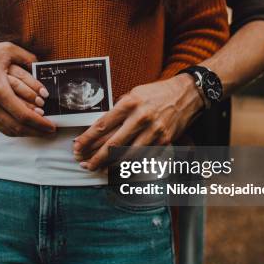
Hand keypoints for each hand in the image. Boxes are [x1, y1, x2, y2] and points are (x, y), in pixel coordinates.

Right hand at [0, 41, 55, 136]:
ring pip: (8, 130)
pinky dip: (14, 128)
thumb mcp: (6, 49)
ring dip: (26, 132)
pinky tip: (24, 125)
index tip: (52, 125)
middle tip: (49, 130)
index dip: (40, 123)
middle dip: (36, 131)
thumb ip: (27, 57)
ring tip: (39, 130)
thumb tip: (43, 66)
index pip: (23, 115)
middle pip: (17, 127)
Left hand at [73, 74, 202, 169]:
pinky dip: (130, 165)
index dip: (87, 139)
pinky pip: (143, 158)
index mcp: (129, 103)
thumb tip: (98, 131)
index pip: (102, 125)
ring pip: (127, 155)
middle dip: (95, 157)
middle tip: (84, 164)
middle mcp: (141, 117)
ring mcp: (154, 131)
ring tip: (98, 168)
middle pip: (112, 144)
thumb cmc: (156, 94)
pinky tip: (119, 169)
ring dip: (110, 165)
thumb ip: (118, 112)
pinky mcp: (164, 141)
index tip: (77, 147)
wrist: (186, 94)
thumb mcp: (133, 95)